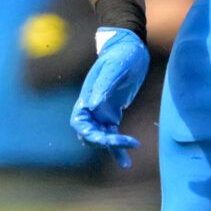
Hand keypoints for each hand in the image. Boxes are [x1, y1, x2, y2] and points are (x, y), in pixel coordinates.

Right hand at [69, 28, 149, 166]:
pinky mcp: (113, 113)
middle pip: (90, 133)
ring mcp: (102, 112)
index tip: (103, 137)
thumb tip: (93, 106)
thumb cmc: (121, 55)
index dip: (87, 132)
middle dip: (103, 142)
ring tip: (126, 162)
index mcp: (87, 97)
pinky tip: (126, 160)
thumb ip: (103, 86)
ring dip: (111, 149)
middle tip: (124, 144)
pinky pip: (112, 134)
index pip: (79, 122)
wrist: (130, 48)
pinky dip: (118, 147)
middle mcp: (92, 107)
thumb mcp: (115, 68)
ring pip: (101, 137)